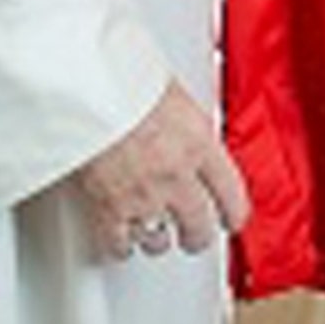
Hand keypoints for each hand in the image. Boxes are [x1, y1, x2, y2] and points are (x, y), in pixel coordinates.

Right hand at [72, 80, 250, 263]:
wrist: (90, 88)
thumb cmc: (129, 78)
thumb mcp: (175, 93)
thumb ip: (189, 120)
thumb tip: (196, 125)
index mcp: (199, 143)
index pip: (231, 194)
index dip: (234, 213)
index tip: (232, 218)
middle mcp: (176, 175)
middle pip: (199, 227)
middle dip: (198, 235)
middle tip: (195, 235)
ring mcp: (143, 197)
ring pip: (159, 242)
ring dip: (158, 239)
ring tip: (156, 234)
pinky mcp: (108, 210)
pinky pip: (119, 246)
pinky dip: (120, 244)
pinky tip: (122, 238)